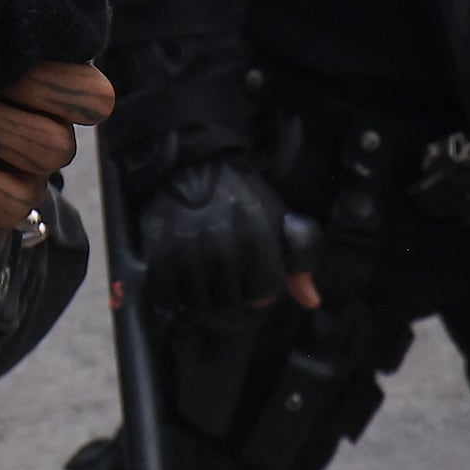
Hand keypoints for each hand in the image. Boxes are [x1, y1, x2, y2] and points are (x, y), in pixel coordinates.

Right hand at [134, 153, 312, 317]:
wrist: (191, 166)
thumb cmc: (241, 198)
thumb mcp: (277, 220)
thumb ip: (297, 262)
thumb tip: (311, 301)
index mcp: (256, 232)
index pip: (264, 293)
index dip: (261, 290)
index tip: (253, 276)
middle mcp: (221, 241)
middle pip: (229, 302)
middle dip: (231, 297)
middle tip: (225, 280)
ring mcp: (186, 247)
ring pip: (198, 303)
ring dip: (201, 299)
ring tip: (203, 280)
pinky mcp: (158, 249)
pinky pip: (166, 294)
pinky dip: (172, 296)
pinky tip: (180, 282)